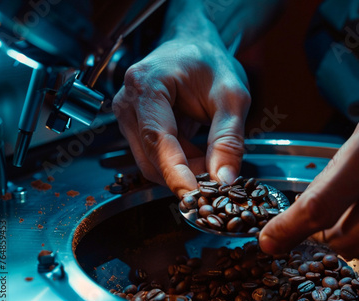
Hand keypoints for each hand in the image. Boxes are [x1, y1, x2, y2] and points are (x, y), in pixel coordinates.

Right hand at [112, 33, 249, 196]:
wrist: (194, 46)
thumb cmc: (210, 62)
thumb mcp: (232, 97)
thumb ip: (229, 139)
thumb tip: (224, 180)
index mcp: (148, 84)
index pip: (158, 140)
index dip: (176, 173)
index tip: (195, 197)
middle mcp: (128, 101)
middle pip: (152, 157)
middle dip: (187, 173)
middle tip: (220, 175)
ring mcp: (127, 115)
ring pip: (152, 163)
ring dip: (184, 169)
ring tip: (213, 155)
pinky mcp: (134, 126)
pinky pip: (154, 157)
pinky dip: (180, 162)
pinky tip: (200, 151)